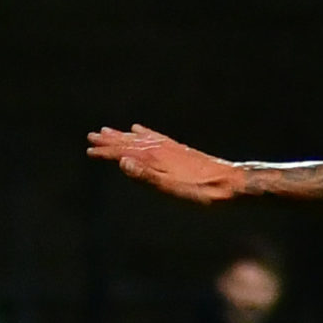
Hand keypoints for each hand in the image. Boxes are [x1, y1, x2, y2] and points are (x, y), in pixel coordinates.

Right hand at [86, 124, 241, 203]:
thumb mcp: (173, 190)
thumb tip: (122, 162)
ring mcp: (172, 148)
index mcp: (156, 159)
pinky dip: (145, 132)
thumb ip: (147, 177)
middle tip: (92, 136)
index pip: (124, 153)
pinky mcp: (182, 150)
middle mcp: (162, 149)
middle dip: (111, 141)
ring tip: (110, 131)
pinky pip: (157, 137)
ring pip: (142, 138)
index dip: (106, 153)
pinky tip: (140, 129)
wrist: (233, 184)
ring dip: (124, 135)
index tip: (89, 151)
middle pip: (131, 142)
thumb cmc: (203, 192)